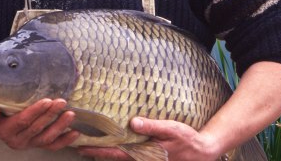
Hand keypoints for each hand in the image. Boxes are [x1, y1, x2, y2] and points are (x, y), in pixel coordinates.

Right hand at [0, 98, 79, 150]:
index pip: (22, 121)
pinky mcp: (35, 144)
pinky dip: (64, 140)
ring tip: (71, 114)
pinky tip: (76, 133)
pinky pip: (52, 145)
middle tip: (62, 102)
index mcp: (5, 130)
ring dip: (60, 126)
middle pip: (37, 128)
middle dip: (51, 115)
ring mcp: (28, 144)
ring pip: (47, 138)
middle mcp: (17, 140)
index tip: (47, 100)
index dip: (35, 112)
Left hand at [77, 117, 221, 160]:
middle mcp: (142, 159)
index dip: (98, 150)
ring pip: (121, 158)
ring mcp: (145, 160)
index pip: (116, 153)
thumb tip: (133, 123)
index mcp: (144, 154)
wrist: (203, 151)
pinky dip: (118, 152)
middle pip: (114, 158)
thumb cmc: (187, 139)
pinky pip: (130, 156)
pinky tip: (110, 147)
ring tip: (88, 147)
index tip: (81, 147)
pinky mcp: (149, 158)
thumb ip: (151, 126)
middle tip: (77, 147)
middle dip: (96, 153)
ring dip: (105, 153)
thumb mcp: (170, 129)